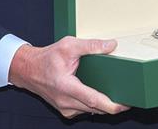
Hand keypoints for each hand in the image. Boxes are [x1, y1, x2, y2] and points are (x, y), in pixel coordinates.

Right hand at [8, 36, 129, 117]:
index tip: (126, 104)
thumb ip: (91, 45)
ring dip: (105, 106)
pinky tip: (104, 95)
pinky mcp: (66, 109)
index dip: (112, 105)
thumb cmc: (46, 58)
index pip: (94, 101)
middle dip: (114, 105)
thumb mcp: (69, 45)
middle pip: (96, 109)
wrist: (27, 70)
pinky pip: (85, 110)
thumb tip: (111, 45)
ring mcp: (65, 107)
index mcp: (66, 87)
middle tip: (131, 97)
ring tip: (120, 95)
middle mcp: (65, 101)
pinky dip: (96, 105)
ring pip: (91, 111)